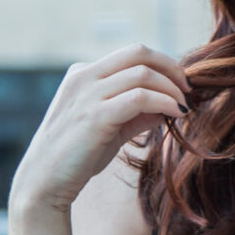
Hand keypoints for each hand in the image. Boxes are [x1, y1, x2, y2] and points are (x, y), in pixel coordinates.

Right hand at [10, 43, 191, 213]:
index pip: (132, 54)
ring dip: (171, 88)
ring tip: (183, 107)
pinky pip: (140, 98)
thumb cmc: (78, 156)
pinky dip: (164, 102)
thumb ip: (137, 114)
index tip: (180, 84)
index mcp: (84, 73)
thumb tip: (169, 106)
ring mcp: (88, 94)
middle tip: (188, 89)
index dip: (163, 64)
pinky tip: (175, 115)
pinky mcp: (95, 116)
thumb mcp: (111, 128)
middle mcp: (84, 77)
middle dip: (171, 67)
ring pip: (142, 73)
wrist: (45, 180)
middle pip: (138, 53)